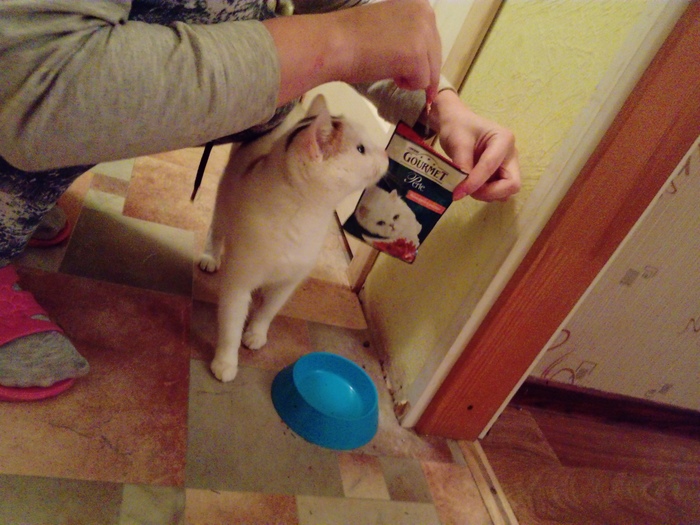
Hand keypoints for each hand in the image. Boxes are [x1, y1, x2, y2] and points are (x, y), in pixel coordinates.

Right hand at [265, 0, 440, 104]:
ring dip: (412, 78)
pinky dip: (407, 86)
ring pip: (430, 71)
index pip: (432, 38)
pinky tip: (390, 77)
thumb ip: (407, 33)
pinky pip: (422, 83)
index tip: (416, 70)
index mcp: (419, 5)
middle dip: (422, 71)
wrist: (334, 43)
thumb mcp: (389, 24)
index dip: (425, 58)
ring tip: (390, 74)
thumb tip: (419, 54)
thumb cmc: (352, 38)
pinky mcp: (417, 56)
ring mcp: (423, 35)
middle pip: (435, 56)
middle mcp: (426, 14)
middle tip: (404, 81)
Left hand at [426, 89, 520, 201]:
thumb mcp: (457, 142)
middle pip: (512, 184)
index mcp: (504, 140)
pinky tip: (471, 186)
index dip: (475, 182)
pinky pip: (498, 192)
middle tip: (468, 191)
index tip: (458, 192)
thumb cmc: (458, 128)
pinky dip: (485, 194)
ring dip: (487, 195)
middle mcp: (511, 155)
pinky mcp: (501, 175)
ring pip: (506, 192)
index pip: (491, 166)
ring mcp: (507, 166)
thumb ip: (462, 164)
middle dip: (490, 192)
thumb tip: (462, 188)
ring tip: (467, 186)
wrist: (457, 125)